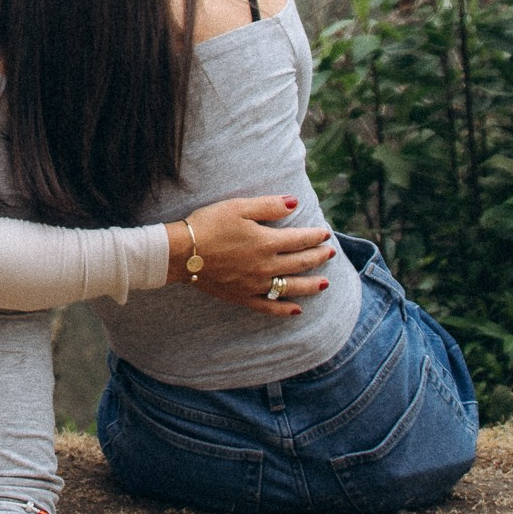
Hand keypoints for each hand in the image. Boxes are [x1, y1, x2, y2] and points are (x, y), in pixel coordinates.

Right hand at [165, 196, 334, 315]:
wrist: (182, 252)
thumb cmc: (208, 224)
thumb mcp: (238, 207)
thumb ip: (268, 206)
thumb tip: (295, 202)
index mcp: (266, 242)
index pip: (299, 240)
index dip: (315, 237)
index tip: (326, 234)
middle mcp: (266, 266)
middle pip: (299, 263)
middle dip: (317, 258)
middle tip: (330, 254)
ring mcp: (255, 284)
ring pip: (290, 287)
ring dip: (310, 285)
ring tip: (325, 284)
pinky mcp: (242, 296)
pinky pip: (268, 306)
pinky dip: (284, 309)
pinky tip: (296, 310)